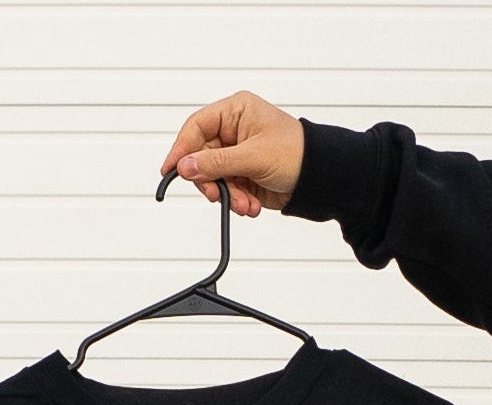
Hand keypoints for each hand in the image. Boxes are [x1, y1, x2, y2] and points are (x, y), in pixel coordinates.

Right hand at [157, 91, 304, 217]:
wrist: (320, 178)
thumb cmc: (296, 153)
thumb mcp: (253, 156)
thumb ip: (217, 163)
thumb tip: (186, 167)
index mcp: (236, 111)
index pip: (197, 127)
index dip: (181, 149)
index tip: (171, 170)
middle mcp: (233, 131)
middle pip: (201, 157)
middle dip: (210, 181)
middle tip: (217, 195)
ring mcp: (237, 155)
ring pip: (213, 178)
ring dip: (227, 196)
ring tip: (244, 204)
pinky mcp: (243, 176)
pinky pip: (227, 191)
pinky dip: (236, 201)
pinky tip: (250, 205)